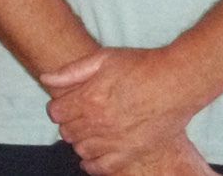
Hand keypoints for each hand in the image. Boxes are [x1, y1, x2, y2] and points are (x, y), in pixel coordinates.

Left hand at [41, 47, 201, 172]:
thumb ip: (71, 71)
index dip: (58, 107)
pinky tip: (91, 159)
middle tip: (78, 117)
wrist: (178, 81)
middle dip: (69, 124)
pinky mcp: (132, 152)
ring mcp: (115, 140)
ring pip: (82, 150)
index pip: (56, 113)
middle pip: (68, 132)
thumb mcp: (103, 58)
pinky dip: (93, 166)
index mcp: (89, 99)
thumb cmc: (141, 66)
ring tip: (88, 133)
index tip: (65, 104)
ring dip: (80, 142)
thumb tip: (45, 79)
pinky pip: (103, 167)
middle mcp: (99, 122)